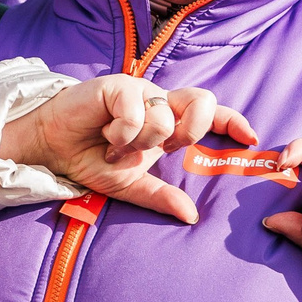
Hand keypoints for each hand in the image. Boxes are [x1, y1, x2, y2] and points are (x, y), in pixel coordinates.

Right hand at [0, 77, 256, 223]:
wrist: (51, 147)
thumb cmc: (90, 159)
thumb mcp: (130, 185)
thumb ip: (160, 197)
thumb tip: (192, 216)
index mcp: (167, 121)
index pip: (208, 113)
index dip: (233, 120)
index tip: (250, 138)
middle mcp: (158, 101)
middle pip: (202, 102)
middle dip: (190, 130)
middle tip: (164, 148)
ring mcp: (139, 90)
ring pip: (165, 116)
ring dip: (140, 142)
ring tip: (116, 147)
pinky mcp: (117, 86)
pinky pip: (137, 111)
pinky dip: (124, 132)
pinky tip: (107, 135)